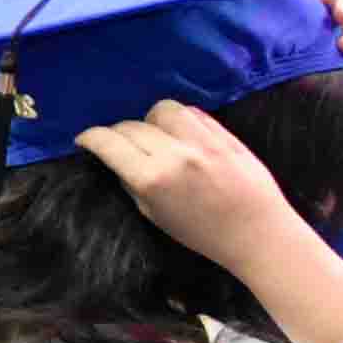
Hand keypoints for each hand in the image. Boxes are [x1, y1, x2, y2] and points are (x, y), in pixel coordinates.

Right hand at [75, 100, 331, 276]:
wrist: (258, 232)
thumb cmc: (203, 234)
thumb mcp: (155, 215)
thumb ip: (133, 183)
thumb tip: (116, 160)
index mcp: (152, 178)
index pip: (108, 142)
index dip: (90, 137)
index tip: (84, 140)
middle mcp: (174, 153)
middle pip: (131, 126)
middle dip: (117, 133)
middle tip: (118, 144)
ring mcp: (201, 141)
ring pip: (161, 109)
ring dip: (150, 120)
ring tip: (155, 135)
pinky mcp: (223, 134)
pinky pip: (191, 113)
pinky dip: (179, 120)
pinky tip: (181, 135)